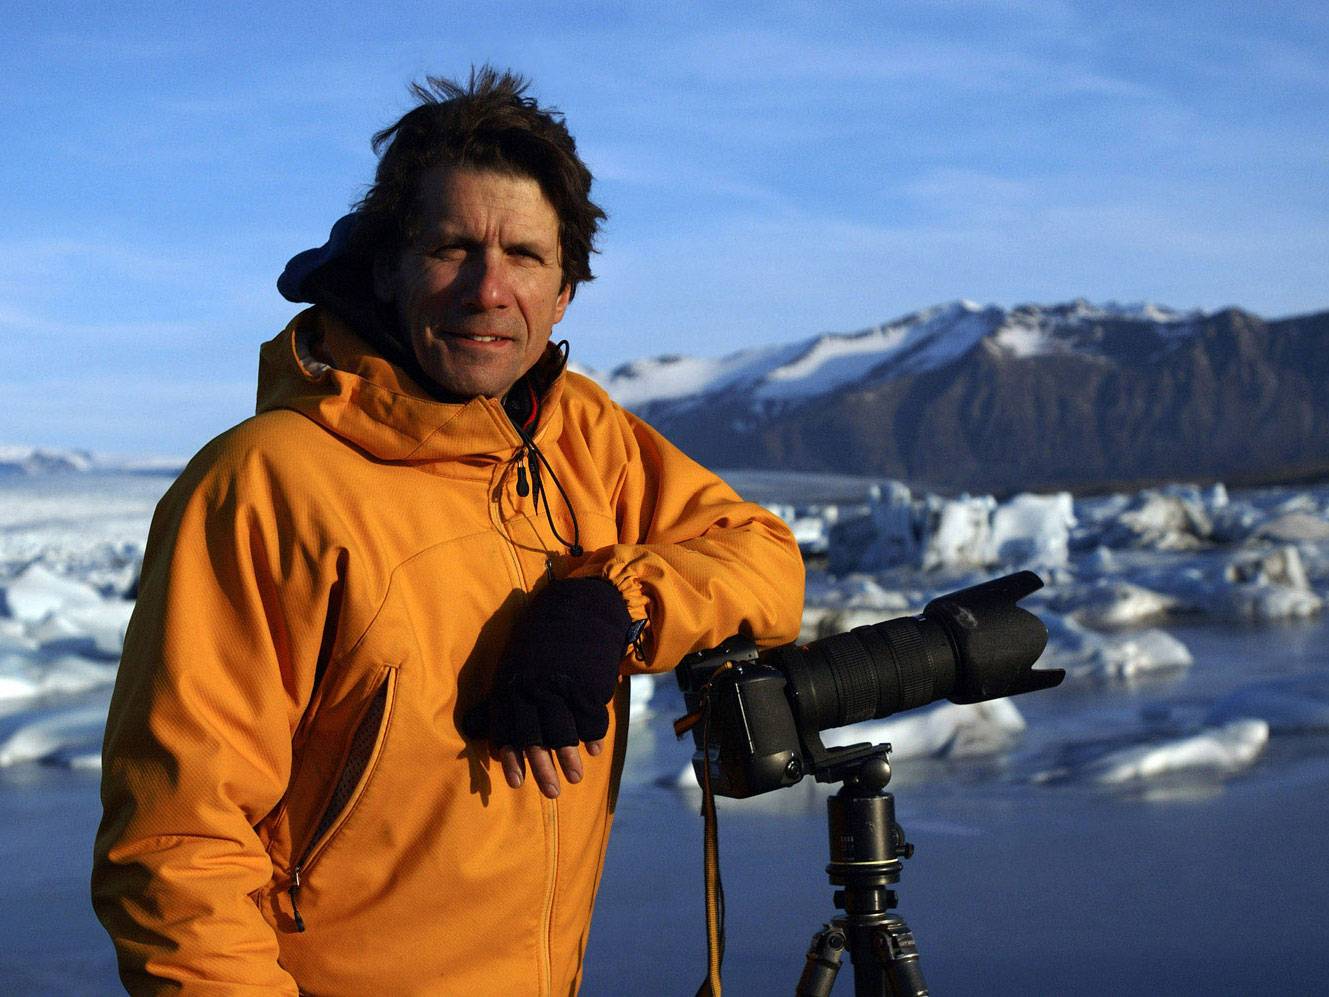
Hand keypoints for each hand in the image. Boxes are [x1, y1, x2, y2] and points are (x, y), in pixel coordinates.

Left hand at [461, 577, 632, 793]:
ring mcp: (561, 688)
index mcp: (510, 685)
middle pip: (536, 737)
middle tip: (551, 794)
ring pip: (564, 733)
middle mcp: (532, 689)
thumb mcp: (512, 665)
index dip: (512, 758)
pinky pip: (590, 720)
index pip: (507, 729)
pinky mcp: (587, 686)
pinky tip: (593, 750)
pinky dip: (593, 737)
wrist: (578, 608)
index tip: (517, 783)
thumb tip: (473, 732)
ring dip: (569, 759)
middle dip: (542, 768)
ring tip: (575, 778)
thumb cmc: (541, 642)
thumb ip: (499, 699)